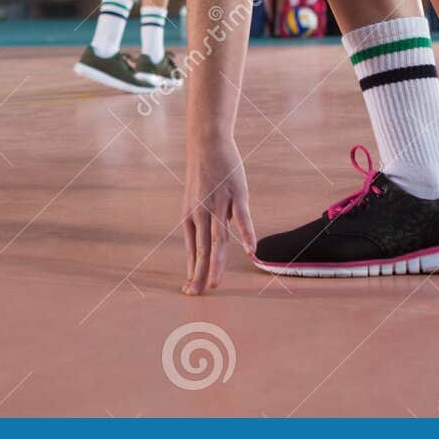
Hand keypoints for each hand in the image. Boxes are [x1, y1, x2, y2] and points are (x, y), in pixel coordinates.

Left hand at [181, 137, 255, 294]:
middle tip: (199, 294)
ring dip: (216, 263)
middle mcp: (201, 213)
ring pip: (218, 239)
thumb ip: (201, 222)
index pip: (191, 250)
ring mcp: (218, 204)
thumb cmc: (202, 173)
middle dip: (200, 274)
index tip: (190, 291)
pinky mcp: (235, 194)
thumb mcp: (194, 199)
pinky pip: (242, 218)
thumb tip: (207, 244)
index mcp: (189, 216)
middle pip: (202, 249)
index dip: (191, 270)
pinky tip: (249, 252)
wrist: (207, 143)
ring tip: (215, 283)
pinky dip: (246, 235)